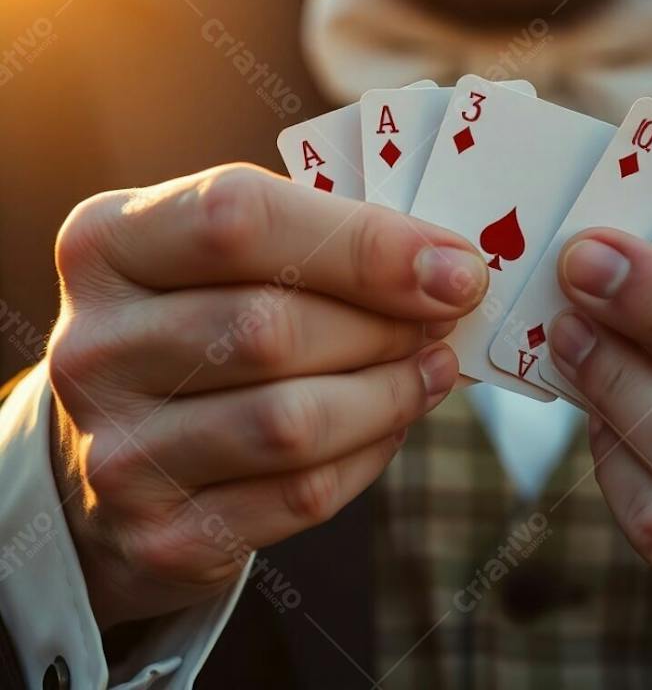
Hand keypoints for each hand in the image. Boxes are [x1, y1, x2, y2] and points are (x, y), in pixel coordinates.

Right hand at [47, 164, 487, 629]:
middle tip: (444, 318)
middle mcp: (93, 347)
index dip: (364, 243)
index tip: (454, 266)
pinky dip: (370, 453)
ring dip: (391, 392)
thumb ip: (322, 243)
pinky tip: (391, 420)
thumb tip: (448, 270)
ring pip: (292, 422)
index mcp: (108, 245)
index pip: (237, 221)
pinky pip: (300, 494)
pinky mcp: (161, 534)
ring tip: (430, 368)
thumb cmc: (201, 320)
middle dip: (386, 325)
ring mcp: (118, 450)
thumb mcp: (231, 256)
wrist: (120, 450)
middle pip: (271, 329)